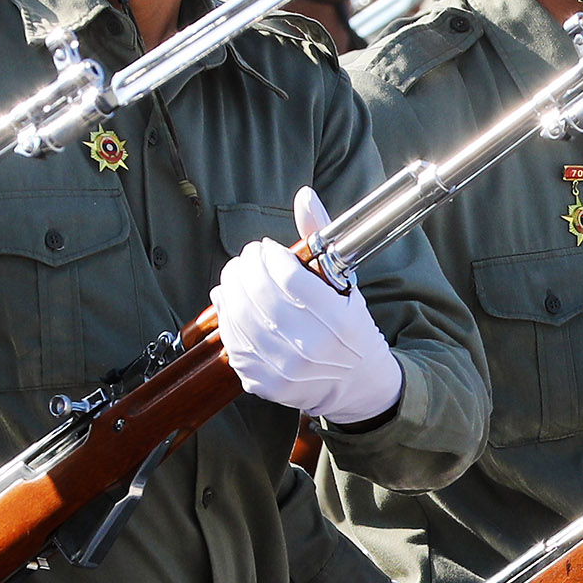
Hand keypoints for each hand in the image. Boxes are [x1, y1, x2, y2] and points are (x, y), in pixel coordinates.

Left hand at [214, 189, 405, 424]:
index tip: (266, 249)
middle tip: (246, 259)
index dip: (268, 257)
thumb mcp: (346, 283)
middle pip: (260, 297)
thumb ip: (320, 238)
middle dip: (244, 268)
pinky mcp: (266, 383)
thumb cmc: (350, 328)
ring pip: (241, 318)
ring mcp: (287, 370)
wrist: (355, 385)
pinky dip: (227, 317)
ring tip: (236, 276)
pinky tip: (231, 303)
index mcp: (340, 321)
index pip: (289, 279)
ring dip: (230, 289)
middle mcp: (313, 348)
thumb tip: (304, 196)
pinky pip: (233, 343)